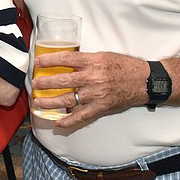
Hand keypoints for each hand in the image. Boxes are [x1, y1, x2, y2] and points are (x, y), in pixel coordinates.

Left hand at [31, 50, 148, 128]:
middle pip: (62, 80)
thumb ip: (85, 60)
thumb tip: (66, 62)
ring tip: (38, 103)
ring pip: (67, 99)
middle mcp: (92, 78)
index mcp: (92, 61)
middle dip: (45, 82)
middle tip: (34, 84)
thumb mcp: (103, 56)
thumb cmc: (124, 66)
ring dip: (50, 102)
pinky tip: (58, 122)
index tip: (38, 61)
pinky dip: (68, 120)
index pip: (65, 59)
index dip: (49, 60)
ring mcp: (95, 94)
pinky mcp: (100, 107)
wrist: (144, 81)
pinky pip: (81, 116)